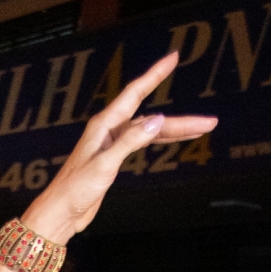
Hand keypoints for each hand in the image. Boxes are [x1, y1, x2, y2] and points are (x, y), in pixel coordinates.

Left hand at [24, 51, 217, 243]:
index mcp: (104, 125)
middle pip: (152, 119)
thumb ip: (129, 142)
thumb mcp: (103, 165)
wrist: (60, 213)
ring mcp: (113, 144)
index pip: (135, 93)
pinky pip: (144, 143)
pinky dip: (162, 140)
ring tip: (202, 130)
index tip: (173, 58)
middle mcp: (110, 130)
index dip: (155, 75)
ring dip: (176, 131)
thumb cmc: (75, 189)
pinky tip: (176, 138)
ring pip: (151, 131)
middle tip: (209, 122)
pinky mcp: (114, 159)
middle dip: (182, 120)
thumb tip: (156, 120)